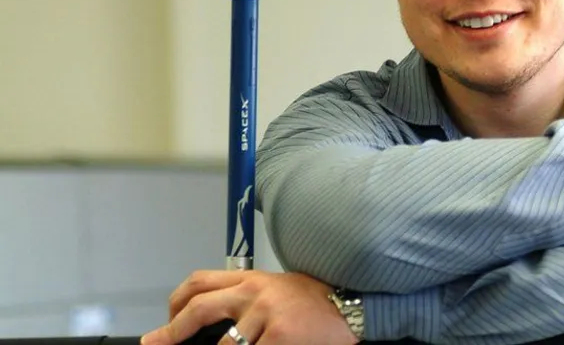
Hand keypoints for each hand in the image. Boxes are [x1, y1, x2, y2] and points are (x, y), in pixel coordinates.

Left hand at [141, 270, 356, 344]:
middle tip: (156, 343)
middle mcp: (255, 292)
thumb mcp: (278, 289)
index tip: (166, 321)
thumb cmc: (317, 301)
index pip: (201, 282)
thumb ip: (247, 299)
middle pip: (199, 308)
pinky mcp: (279, 335)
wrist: (353, 303)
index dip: (176, 303)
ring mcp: (266, 314)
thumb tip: (215, 324)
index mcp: (252, 279)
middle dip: (171, 331)